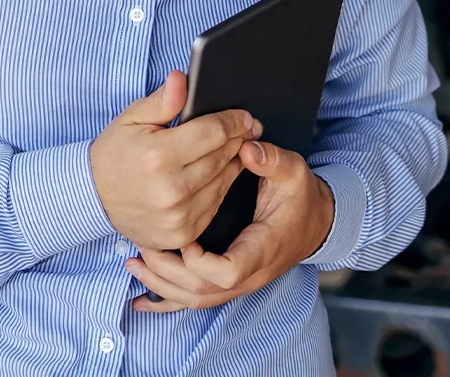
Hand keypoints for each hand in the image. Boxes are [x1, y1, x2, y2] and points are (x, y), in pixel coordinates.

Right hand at [89, 71, 260, 250]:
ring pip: (224, 181)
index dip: (233, 121)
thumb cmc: (114, 154)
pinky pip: (215, 205)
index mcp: (159, 155)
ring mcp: (179, 216)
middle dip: (237, 139)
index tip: (244, 116)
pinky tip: (217, 173)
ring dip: (233, 162)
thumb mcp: (132, 119)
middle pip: (222, 156)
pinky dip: (220, 187)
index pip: (213, 132)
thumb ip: (162, 100)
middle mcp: (172, 189)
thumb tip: (181, 79)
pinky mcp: (183, 233)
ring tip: (233, 148)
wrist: (94, 197)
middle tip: (246, 128)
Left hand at [126, 139, 334, 311]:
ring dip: (162, 285)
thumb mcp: (293, 172)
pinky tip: (141, 300)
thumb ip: (272, 160)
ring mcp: (238, 282)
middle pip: (203, 291)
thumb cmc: (301, 196)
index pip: (228, 272)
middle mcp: (249, 273)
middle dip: (168, 272)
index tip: (186, 240)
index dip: (202, 261)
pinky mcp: (229, 282)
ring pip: (195, 300)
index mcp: (262, 248)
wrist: (315, 221)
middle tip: (140, 247)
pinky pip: (195, 301)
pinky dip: (167, 302)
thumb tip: (248, 148)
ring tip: (134, 262)